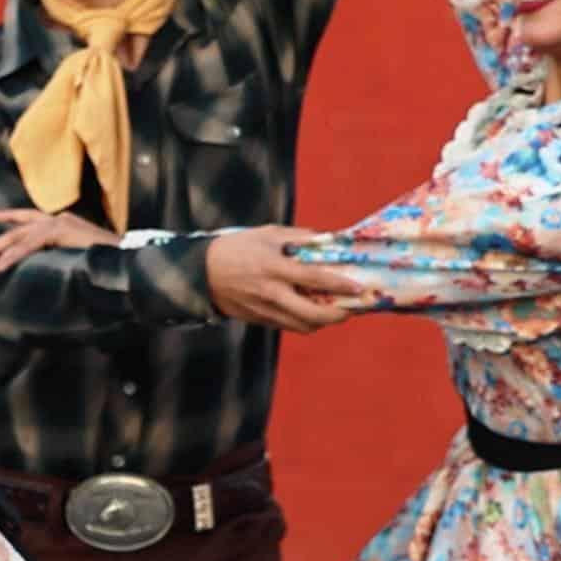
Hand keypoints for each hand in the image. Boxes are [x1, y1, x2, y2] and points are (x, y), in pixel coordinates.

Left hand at [0, 206, 119, 277]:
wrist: (126, 257)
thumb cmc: (107, 260)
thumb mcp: (79, 254)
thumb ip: (62, 253)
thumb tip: (47, 266)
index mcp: (64, 222)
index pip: (32, 217)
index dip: (13, 217)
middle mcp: (59, 219)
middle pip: (19, 229)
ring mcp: (59, 223)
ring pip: (19, 239)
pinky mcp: (58, 232)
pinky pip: (27, 246)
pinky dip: (11, 259)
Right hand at [203, 227, 371, 331]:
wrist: (201, 272)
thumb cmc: (236, 248)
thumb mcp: (267, 234)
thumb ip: (298, 237)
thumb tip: (325, 240)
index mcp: (275, 267)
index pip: (315, 279)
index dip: (340, 284)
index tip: (359, 287)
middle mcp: (272, 292)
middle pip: (313, 314)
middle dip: (338, 315)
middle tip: (352, 308)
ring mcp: (265, 309)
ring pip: (303, 326)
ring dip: (324, 322)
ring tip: (335, 312)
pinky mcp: (259, 319)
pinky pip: (289, 326)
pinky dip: (306, 322)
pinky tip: (313, 313)